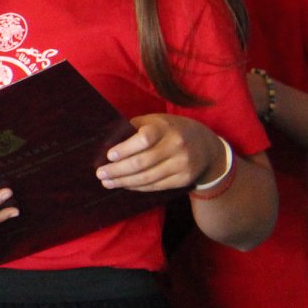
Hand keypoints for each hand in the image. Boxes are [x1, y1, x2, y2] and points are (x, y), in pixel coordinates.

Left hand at [97, 114, 221, 191]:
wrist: (206, 145)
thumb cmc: (170, 130)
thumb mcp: (156, 121)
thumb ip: (134, 129)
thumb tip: (106, 141)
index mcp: (165, 128)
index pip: (144, 139)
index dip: (125, 149)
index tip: (109, 156)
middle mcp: (176, 146)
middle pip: (142, 162)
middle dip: (118, 170)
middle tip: (100, 174)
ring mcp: (182, 164)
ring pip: (148, 177)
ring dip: (124, 182)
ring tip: (108, 183)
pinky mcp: (183, 179)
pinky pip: (156, 186)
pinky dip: (138, 187)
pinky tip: (125, 185)